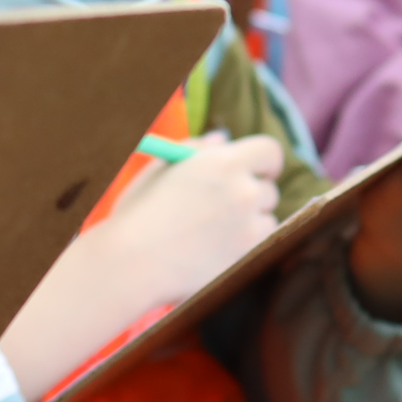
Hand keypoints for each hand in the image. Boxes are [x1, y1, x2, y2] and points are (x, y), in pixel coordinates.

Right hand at [0, 134, 285, 398]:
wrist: (131, 263)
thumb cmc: (138, 213)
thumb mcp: (160, 169)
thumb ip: (196, 148)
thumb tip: (223, 139)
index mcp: (224, 162)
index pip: (270, 152)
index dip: (264, 162)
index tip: (257, 171)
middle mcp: (244, 192)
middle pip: (269, 189)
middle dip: (252, 195)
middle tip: (225, 208)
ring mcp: (249, 228)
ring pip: (267, 221)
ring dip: (250, 224)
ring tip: (213, 234)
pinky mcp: (247, 259)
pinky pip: (260, 248)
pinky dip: (245, 248)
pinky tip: (215, 252)